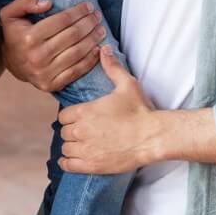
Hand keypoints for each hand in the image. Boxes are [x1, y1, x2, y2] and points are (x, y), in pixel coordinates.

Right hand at [0, 0, 104, 91]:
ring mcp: (44, 73)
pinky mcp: (51, 84)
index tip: (88, 6)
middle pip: (73, 36)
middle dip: (89, 23)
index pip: (62, 21)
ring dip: (93, 40)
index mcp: (29, 37)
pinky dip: (90, 60)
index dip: (78, 11)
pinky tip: (98, 50)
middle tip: (97, 16)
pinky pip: (76, 71)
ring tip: (101, 30)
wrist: (12, 64)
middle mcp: (37, 56)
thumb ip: (24, 2)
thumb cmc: (15, 35)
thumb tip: (47, 3)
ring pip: (77, 53)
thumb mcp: (10, 14)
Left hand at [58, 47, 160, 173]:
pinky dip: (68, 162)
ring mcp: (85, 149)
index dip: (71, 117)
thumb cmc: (139, 110)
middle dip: (72, 131)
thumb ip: (112, 67)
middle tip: (84, 130)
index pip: (63, 116)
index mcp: (84, 111)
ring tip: (82, 144)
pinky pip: (68, 165)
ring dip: (71, 146)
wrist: (152, 136)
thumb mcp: (127, 84)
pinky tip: (73, 158)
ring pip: (65, 148)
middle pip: (63, 132)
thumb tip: (104, 49)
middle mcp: (80, 131)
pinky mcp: (91, 165)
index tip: (80, 118)